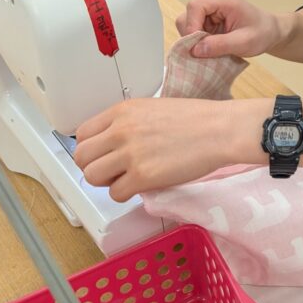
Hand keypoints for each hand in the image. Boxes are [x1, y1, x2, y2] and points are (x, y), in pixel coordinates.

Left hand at [74, 98, 244, 201]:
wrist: (220, 130)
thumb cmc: (197, 118)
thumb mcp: (154, 108)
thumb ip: (129, 122)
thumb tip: (114, 142)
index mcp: (122, 111)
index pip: (82, 133)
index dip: (91, 148)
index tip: (103, 154)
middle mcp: (120, 130)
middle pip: (82, 157)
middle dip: (94, 166)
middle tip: (113, 170)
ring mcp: (130, 154)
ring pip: (92, 177)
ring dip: (107, 182)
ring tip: (126, 178)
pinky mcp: (142, 176)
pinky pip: (115, 194)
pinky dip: (125, 194)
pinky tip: (141, 185)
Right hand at [175, 0, 287, 57]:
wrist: (272, 32)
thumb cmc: (262, 34)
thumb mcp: (244, 42)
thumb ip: (219, 45)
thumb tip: (194, 50)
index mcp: (224, 0)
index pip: (196, 6)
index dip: (191, 25)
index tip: (196, 44)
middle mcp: (215, 1)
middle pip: (189, 14)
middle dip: (191, 34)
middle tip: (202, 50)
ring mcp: (212, 11)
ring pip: (189, 22)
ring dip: (195, 38)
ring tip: (209, 49)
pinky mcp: (210, 20)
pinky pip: (195, 29)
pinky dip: (199, 40)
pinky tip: (211, 47)